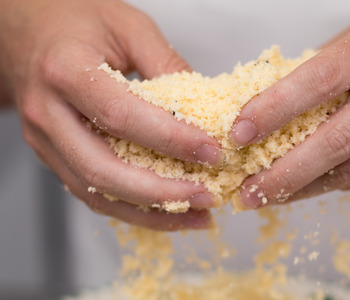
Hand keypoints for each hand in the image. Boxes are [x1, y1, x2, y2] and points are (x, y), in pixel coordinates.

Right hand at [0, 0, 221, 229]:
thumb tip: (206, 109)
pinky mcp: (54, 156)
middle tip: (207, 195)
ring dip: (151, 211)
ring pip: (97, 192)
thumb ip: (167, 64)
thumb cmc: (76, 21)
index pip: (122, 116)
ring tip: (195, 214)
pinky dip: (132, 208)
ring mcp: (46, 140)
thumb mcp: (129, 26)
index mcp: (66, 71)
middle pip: (104, 169)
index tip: (211, 152)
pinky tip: (166, 210)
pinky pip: (93, 192)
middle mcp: (48, 113)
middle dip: (162, 192)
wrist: (28, 31)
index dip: (171, 139)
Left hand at [232, 10, 349, 207]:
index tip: (239, 133)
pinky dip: (327, 185)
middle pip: (336, 140)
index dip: (274, 110)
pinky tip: (300, 188)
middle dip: (284, 172)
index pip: (318, 83)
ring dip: (302, 188)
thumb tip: (257, 108)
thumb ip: (308, 74)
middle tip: (248, 189)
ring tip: (266, 196)